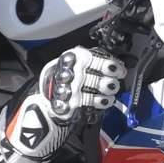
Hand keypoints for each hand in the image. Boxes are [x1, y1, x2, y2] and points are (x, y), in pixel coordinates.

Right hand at [8, 48, 123, 158]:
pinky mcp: (67, 104)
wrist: (44, 96)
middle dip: (108, 81)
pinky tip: (104, 101)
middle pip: (93, 76)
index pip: (93, 59)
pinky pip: (87, 103)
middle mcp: (68, 72)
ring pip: (91, 90)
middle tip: (114, 83)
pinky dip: (99, 102)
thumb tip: (117, 65)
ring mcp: (67, 89)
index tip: (118, 69)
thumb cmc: (65, 78)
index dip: (109, 64)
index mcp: (71, 58)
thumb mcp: (75, 63)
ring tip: (110, 93)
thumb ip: (94, 61)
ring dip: (106, 92)